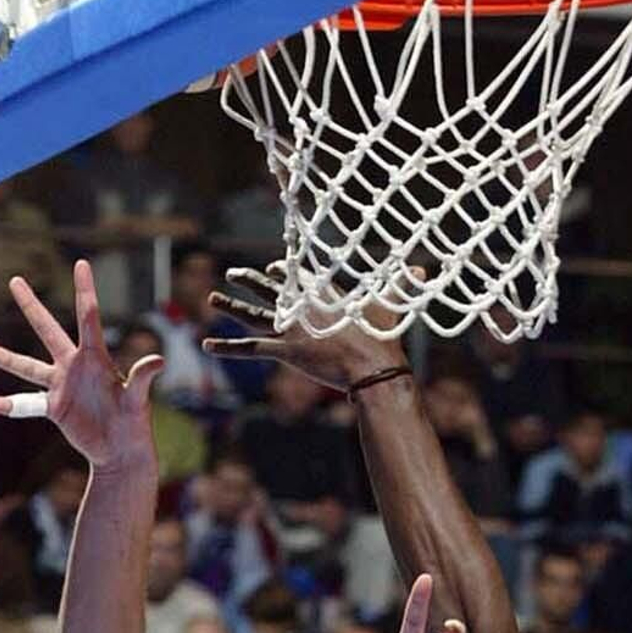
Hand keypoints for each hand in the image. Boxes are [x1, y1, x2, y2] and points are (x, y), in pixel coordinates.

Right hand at [0, 261, 161, 470]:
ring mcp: (61, 385)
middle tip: (15, 281)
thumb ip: (141, 378)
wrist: (122, 451)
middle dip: (31, 306)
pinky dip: (10, 405)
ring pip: (27, 367)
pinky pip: (27, 404)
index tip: (81, 263)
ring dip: (4, 357)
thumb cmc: (134, 425)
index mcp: (95, 358)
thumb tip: (159, 360)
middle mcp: (74, 366)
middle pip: (47, 330)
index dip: (84, 290)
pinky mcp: (54, 407)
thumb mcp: (137, 401)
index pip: (88, 317)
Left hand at [205, 261, 399, 393]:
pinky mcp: (285, 350)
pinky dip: (227, 347)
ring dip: (231, 307)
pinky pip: (249, 348)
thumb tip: (424, 266)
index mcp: (322, 294)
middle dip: (250, 281)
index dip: (284, 272)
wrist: (372, 366)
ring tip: (212, 299)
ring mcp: (291, 328)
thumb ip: (402, 283)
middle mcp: (301, 307)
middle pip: (270, 290)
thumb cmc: (382, 337)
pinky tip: (207, 344)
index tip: (273, 267)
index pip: (297, 277)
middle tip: (233, 273)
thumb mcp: (390, 304)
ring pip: (253, 314)